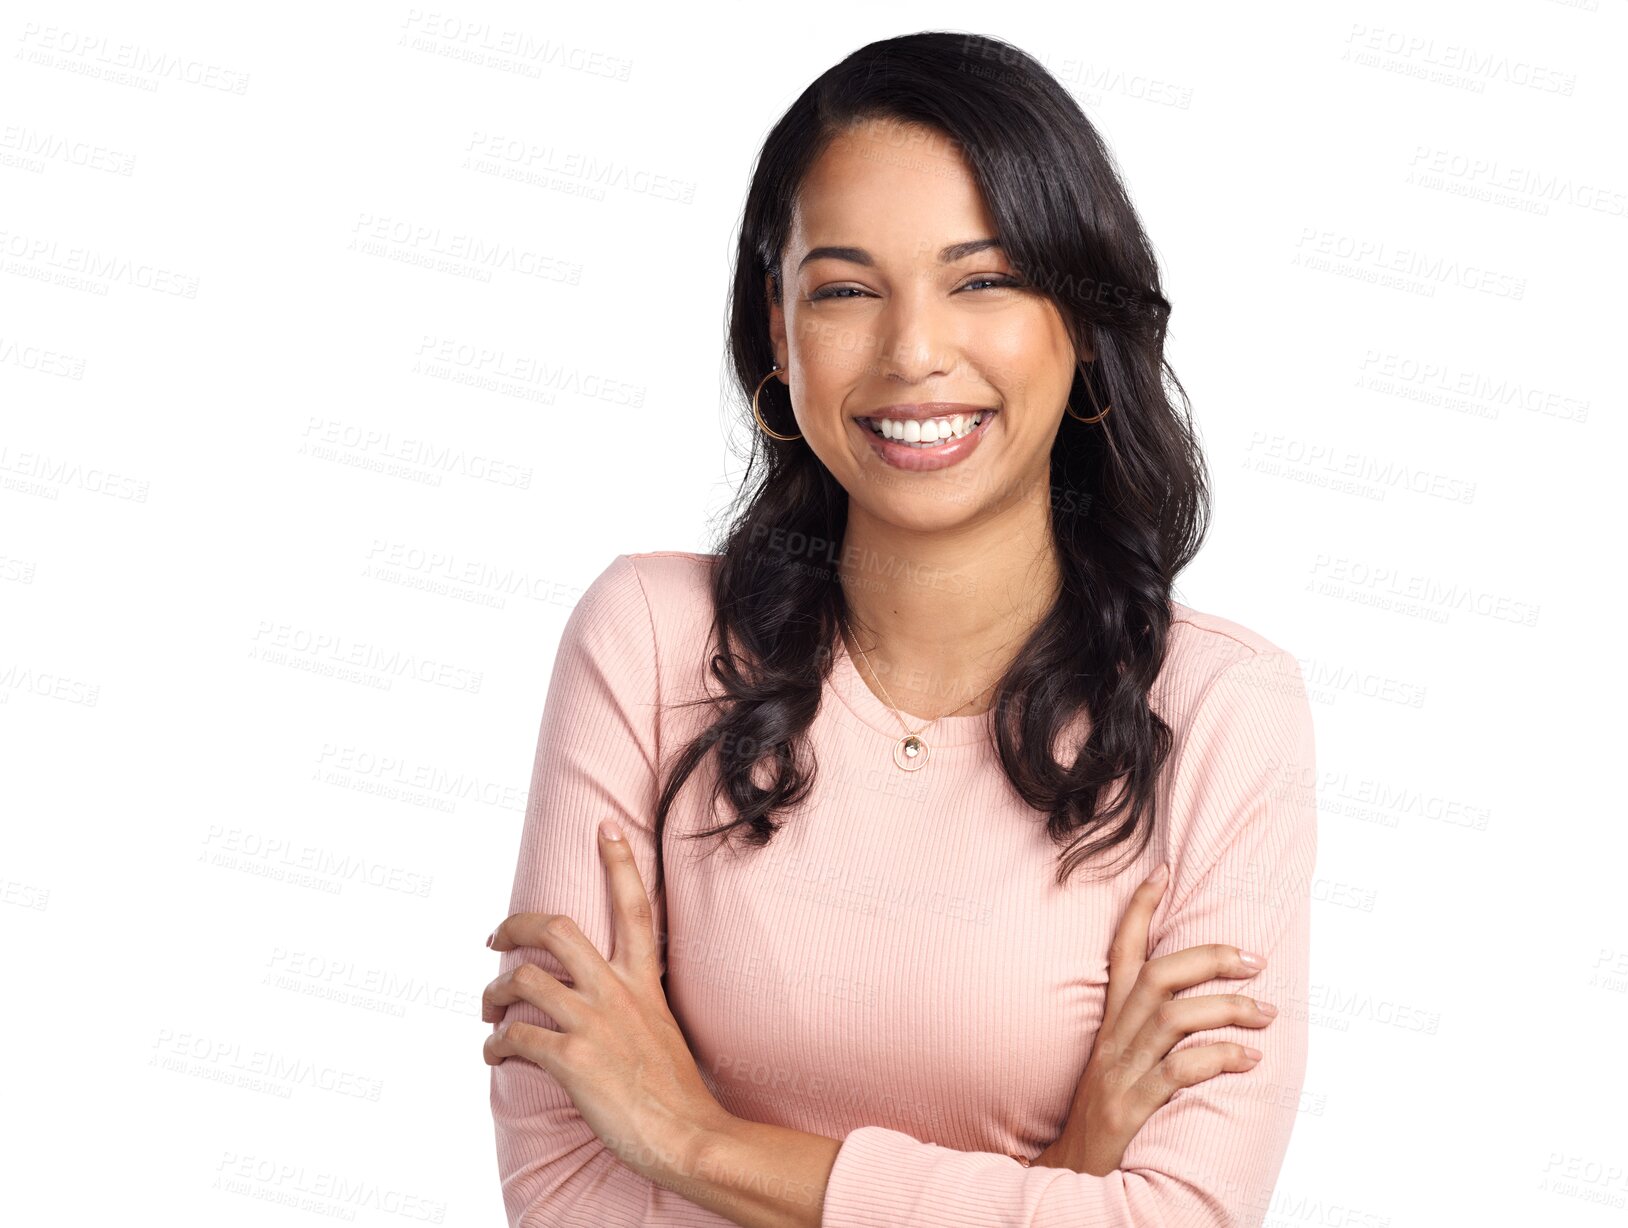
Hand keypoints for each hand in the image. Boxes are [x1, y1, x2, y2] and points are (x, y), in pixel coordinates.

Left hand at [482, 818, 732, 1185]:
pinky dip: (495, 1043)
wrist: (690, 1135)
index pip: (635, 906)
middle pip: (556, 928)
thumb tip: (608, 1006)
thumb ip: (636, 1007)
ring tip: (487, 1009)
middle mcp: (617, 992)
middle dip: (514, 925)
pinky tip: (494, 1053)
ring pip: (524, 979)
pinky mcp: (571, 1059)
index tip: (605, 827)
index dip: (620, 861)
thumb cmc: (678, 1093)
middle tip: (494, 938)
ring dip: (493, 993)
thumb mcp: (665, 1029)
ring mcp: (593, 1022)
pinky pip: (514, 1036)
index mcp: (644, 981)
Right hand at [1034, 863, 1275, 1174]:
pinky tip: (1250, 1060)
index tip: (1162, 872)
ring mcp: (1121, 1074)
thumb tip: (1195, 1003)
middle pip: (1158, 976)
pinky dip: (1219, 1057)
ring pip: (1174, 1019)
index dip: (1139, 910)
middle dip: (1209, 959)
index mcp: (1110, 1024)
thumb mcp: (1118, 1063)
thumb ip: (1146, 1031)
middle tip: (1255, 961)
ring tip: (1268, 1015)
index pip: (1121, 953)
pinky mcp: (1132, 1108)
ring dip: (1228, 1009)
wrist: (1072, 1175)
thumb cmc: (1105, 1117)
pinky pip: (1178, 1071)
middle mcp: (1114, 1040)